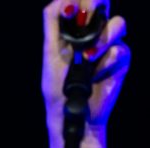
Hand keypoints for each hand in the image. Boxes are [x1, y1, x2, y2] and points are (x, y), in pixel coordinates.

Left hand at [42, 0, 130, 140]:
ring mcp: (110, 45)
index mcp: (76, 28)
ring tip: (88, 56)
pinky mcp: (121, 60)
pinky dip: (106, 61)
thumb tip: (60, 0)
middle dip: (96, 4)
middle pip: (104, 5)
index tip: (71, 8)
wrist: (70, 112)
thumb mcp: (50, 53)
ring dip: (103, 37)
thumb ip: (53, 25)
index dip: (81, 0)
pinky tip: (96, 74)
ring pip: (117, 24)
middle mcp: (96, 32)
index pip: (83, 2)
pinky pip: (120, 50)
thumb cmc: (57, 85)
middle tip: (88, 13)